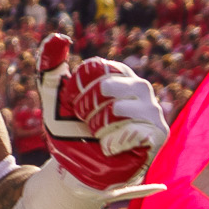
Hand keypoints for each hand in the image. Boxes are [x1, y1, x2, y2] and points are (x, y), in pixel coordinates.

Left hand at [37, 34, 168, 194]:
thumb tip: (56, 38)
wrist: (75, 171)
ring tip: (99, 136)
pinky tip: (110, 148)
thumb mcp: (54, 100)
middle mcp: (139, 88)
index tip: (75, 105)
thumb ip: (51, 69)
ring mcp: (152, 111)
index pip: (97, 68)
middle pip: (108, 87)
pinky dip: (113, 142)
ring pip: (120, 109)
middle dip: (86, 109)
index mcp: (117, 74)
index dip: (78, 90)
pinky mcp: (158, 135)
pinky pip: (136, 131)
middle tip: (86, 123)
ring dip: (99, 127)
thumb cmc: (68, 133)